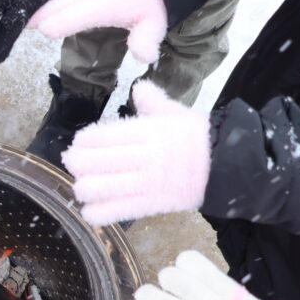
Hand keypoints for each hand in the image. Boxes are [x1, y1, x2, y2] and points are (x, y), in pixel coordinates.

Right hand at [29, 0, 166, 63]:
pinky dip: (41, 1)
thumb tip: (144, 57)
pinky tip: (26, 9)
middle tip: (19, 25)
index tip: (45, 29)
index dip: (64, 19)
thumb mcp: (155, 21)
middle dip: (41, 13)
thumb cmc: (147, 2)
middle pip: (61, 2)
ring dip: (37, 6)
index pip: (82, 11)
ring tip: (17, 17)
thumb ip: (147, 39)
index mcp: (107, 3)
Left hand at [61, 81, 210, 225]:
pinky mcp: (152, 205)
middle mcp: (146, 157)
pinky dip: (99, 213)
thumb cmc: (199, 138)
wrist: (227, 167)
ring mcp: (148, 183)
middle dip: (78, 162)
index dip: (86, 140)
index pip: (108, 135)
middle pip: (99, 161)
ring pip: (104, 187)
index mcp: (150, 132)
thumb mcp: (177, 113)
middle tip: (71, 162)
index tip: (77, 142)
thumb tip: (138, 86)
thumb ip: (153, 102)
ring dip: (84, 187)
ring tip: (80, 186)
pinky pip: (119, 211)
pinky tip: (89, 211)